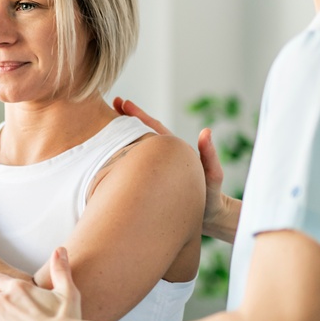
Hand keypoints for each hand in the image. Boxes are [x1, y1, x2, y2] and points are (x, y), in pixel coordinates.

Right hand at [114, 97, 227, 232]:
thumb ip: (209, 155)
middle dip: (128, 118)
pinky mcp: (152, 182)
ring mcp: (157, 169)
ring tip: (106, 124)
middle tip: (113, 103)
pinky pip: (135, 166)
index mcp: (174, 151)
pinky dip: (123, 156)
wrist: (211, 217)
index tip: (124, 103)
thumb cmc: (212, 197)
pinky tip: (110, 156)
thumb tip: (205, 131)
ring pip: (137, 148)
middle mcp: (164, 158)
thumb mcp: (213, 175)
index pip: (154, 129)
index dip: (139, 116)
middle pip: (142, 133)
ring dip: (123, 137)